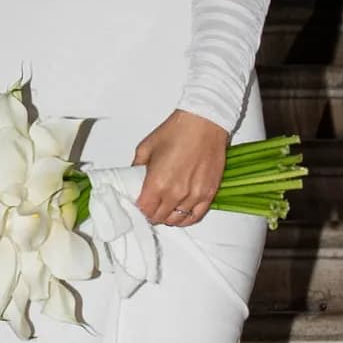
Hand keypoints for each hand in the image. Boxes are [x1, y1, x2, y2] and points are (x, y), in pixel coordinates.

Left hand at [131, 108, 227, 229]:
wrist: (204, 122)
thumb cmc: (177, 130)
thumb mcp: (146, 147)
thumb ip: (137, 167)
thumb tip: (133, 179)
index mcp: (157, 183)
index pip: (144, 210)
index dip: (139, 209)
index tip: (139, 204)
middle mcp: (176, 194)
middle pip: (159, 217)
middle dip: (152, 213)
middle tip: (151, 205)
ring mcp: (194, 196)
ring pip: (176, 220)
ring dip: (168, 216)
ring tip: (165, 208)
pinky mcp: (209, 194)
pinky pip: (195, 216)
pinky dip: (186, 218)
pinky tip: (180, 213)